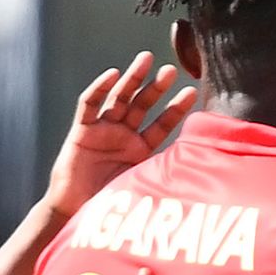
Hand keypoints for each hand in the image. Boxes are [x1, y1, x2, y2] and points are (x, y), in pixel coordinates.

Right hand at [43, 52, 196, 217]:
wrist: (77, 214)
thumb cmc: (110, 208)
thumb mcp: (143, 188)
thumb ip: (164, 175)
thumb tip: (199, 169)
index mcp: (140, 151)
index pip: (162, 125)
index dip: (175, 109)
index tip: (192, 92)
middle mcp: (122, 137)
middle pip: (141, 105)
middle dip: (155, 87)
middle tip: (171, 70)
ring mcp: (102, 131)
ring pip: (119, 98)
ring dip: (132, 79)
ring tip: (147, 60)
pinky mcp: (81, 131)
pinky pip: (89, 105)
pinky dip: (99, 89)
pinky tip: (113, 75)